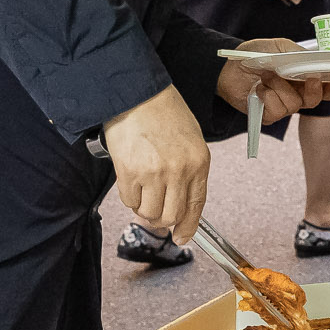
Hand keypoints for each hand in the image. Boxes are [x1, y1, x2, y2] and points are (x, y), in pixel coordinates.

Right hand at [102, 85, 211, 241]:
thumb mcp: (191, 139)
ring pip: (149, 212)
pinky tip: (131, 181)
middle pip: (171, 216)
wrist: (136, 93)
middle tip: (154, 212)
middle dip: (162, 220)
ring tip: (142, 192)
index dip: (188, 226)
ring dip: (144, 209)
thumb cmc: (163, 111)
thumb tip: (183, 201)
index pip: (196, 205)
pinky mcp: (130, 172)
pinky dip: (129, 198)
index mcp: (199, 162)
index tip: (182, 236)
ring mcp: (154, 173)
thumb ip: (190, 170)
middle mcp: (179, 171)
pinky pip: (129, 201)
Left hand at [216, 35, 329, 122]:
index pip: (324, 87)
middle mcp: (295, 94)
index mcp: (301, 78)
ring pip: (293, 104)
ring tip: (266, 75)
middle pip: (314, 100)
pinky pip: (275, 110)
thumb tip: (313, 60)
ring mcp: (282, 107)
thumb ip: (297, 53)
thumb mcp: (278, 46)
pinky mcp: (268, 116)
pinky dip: (266, 96)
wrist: (227, 68)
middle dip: (313, 89)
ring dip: (279, 87)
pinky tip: (258, 89)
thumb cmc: (253, 56)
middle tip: (310, 78)